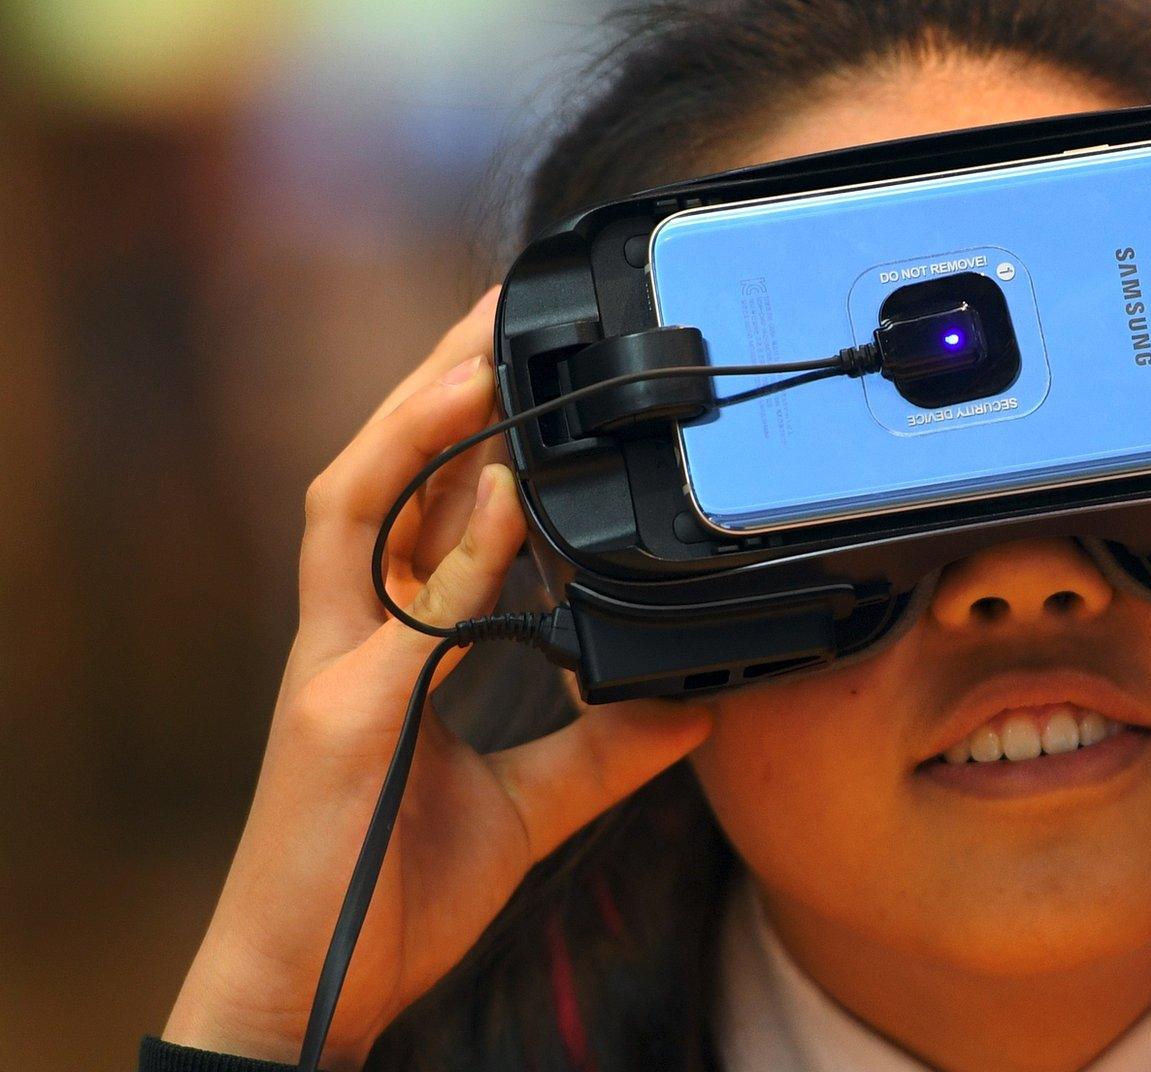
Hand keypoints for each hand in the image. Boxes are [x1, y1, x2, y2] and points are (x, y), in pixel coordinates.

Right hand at [163, 291, 711, 1067]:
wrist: (312, 992)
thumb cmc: (391, 891)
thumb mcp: (528, 804)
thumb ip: (603, 743)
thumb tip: (695, 701)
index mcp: (381, 643)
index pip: (413, 502)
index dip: (459, 425)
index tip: (522, 358)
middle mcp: (347, 636)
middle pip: (377, 471)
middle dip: (433, 381)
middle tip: (504, 303)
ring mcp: (331, 671)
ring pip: (356, 506)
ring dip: (421, 426)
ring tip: (485, 355)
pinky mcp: (338, 725)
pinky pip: (404, 614)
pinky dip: (458, 547)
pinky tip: (511, 494)